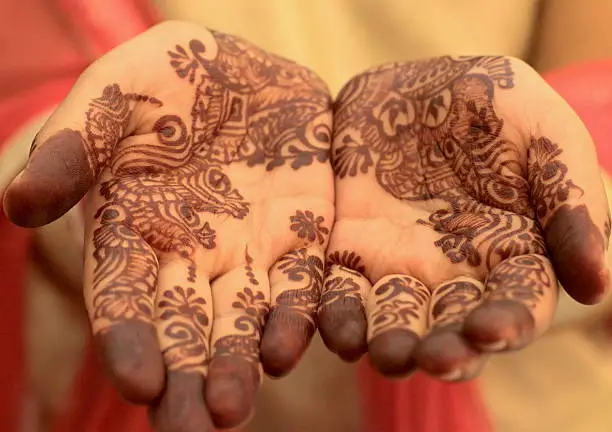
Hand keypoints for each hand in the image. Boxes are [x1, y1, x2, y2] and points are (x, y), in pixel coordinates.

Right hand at [3, 21, 332, 429]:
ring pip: (242, 320)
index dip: (127, 339)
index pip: (122, 297)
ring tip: (231, 409)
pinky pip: (300, 284)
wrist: (241, 66)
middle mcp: (190, 253)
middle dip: (185, 380)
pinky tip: (287, 348)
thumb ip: (72, 147)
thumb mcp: (113, 96)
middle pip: (183, 328)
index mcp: (134, 229)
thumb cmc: (164, 79)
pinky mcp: (301, 234)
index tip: (138, 383)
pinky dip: (295, 316)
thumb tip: (19, 204)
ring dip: (238, 365)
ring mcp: (249, 249)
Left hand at [319, 56, 610, 379]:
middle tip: (435, 358)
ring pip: (397, 320)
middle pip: (455, 327)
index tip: (492, 330)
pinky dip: (340, 315)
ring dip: (392, 344)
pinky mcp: (351, 250)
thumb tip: (594, 285)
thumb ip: (571, 199)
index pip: (518, 303)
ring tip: (387, 355)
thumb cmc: (491, 105)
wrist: (412, 84)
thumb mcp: (541, 132)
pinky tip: (339, 330)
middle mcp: (456, 271)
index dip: (510, 322)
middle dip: (447, 350)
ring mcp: (400, 264)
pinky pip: (342, 291)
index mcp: (512, 251)